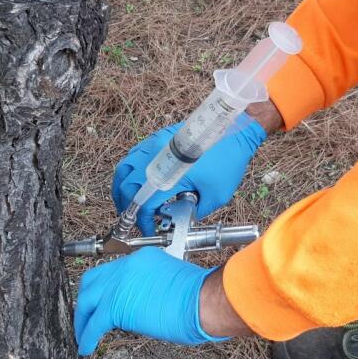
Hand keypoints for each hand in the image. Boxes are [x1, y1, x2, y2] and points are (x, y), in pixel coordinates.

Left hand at [74, 247, 225, 354]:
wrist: (204, 301)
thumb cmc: (199, 298)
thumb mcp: (170, 284)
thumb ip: (149, 290)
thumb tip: (140, 307)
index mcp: (140, 259)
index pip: (113, 272)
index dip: (104, 290)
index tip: (102, 302)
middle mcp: (125, 266)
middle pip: (92, 281)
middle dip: (86, 300)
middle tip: (85, 317)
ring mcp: (118, 284)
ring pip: (88, 301)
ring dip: (83, 320)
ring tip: (82, 335)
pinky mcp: (115, 306)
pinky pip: (94, 323)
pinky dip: (87, 336)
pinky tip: (86, 347)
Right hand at [112, 114, 265, 234]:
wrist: (235, 130)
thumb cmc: (228, 161)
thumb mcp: (216, 196)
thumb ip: (196, 211)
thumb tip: (181, 218)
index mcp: (170, 175)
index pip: (144, 203)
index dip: (143, 220)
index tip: (148, 228)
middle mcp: (156, 158)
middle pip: (126, 186)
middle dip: (126, 206)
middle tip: (134, 218)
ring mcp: (154, 145)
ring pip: (124, 169)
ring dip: (122, 188)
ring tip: (129, 202)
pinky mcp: (157, 138)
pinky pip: (132, 155)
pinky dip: (129, 171)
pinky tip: (138, 181)